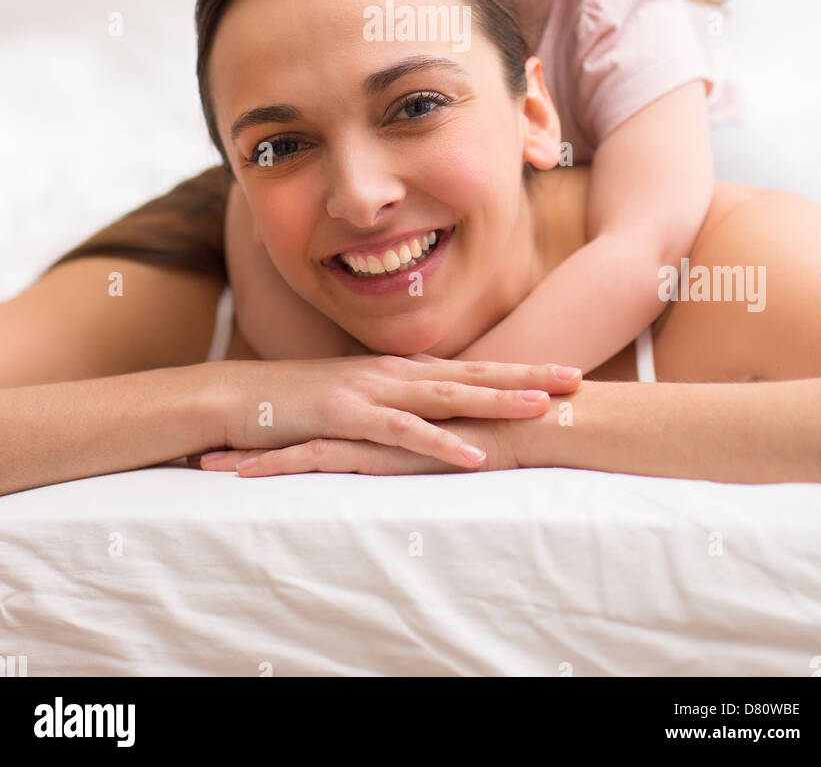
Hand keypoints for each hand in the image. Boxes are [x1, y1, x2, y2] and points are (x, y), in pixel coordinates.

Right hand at [200, 353, 580, 470]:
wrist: (243, 398)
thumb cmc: (302, 404)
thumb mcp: (358, 400)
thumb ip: (397, 403)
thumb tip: (435, 414)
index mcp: (402, 369)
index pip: (472, 366)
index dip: (520, 367)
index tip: (566, 371)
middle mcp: (396, 372)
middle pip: (473, 372)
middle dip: (526, 374)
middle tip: (577, 379)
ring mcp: (374, 390)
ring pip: (447, 394)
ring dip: (496, 400)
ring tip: (542, 407)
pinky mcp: (350, 414)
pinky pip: (404, 431)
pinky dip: (441, 443)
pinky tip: (473, 455)